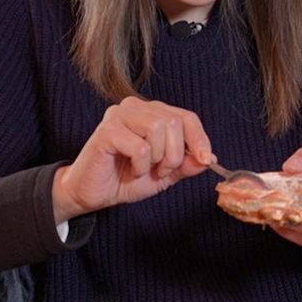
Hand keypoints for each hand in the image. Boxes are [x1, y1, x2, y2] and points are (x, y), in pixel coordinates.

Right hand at [53, 97, 212, 223]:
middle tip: (159, 171)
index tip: (206, 160)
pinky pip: (140, 146)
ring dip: (157, 159)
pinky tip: (131, 169)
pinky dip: (141, 165)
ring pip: (158, 129)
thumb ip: (185, 165)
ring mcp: (119, 115)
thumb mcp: (164, 175)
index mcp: (151, 113)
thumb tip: (208, 158)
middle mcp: (135, 107)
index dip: (200, 139)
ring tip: (143, 169)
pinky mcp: (107, 130)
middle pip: (174, 122)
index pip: (187, 117)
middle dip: (174, 155)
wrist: (93, 194)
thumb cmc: (124, 179)